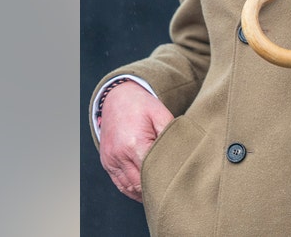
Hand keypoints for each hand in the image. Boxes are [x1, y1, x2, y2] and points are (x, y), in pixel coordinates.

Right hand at [97, 81, 173, 201]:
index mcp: (134, 143)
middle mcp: (119, 154)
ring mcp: (110, 160)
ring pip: (128, 188)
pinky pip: (119, 183)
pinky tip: (144, 192)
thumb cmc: (140, 105)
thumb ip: (170, 134)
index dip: (165, 179)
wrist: (117, 97)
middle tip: (173, 191)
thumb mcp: (160, 114)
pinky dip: (131, 190)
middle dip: (155, 189)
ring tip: (160, 194)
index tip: (178, 182)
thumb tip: (183, 151)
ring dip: (143, 194)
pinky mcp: (107, 162)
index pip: (152, 172)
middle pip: (140, 184)